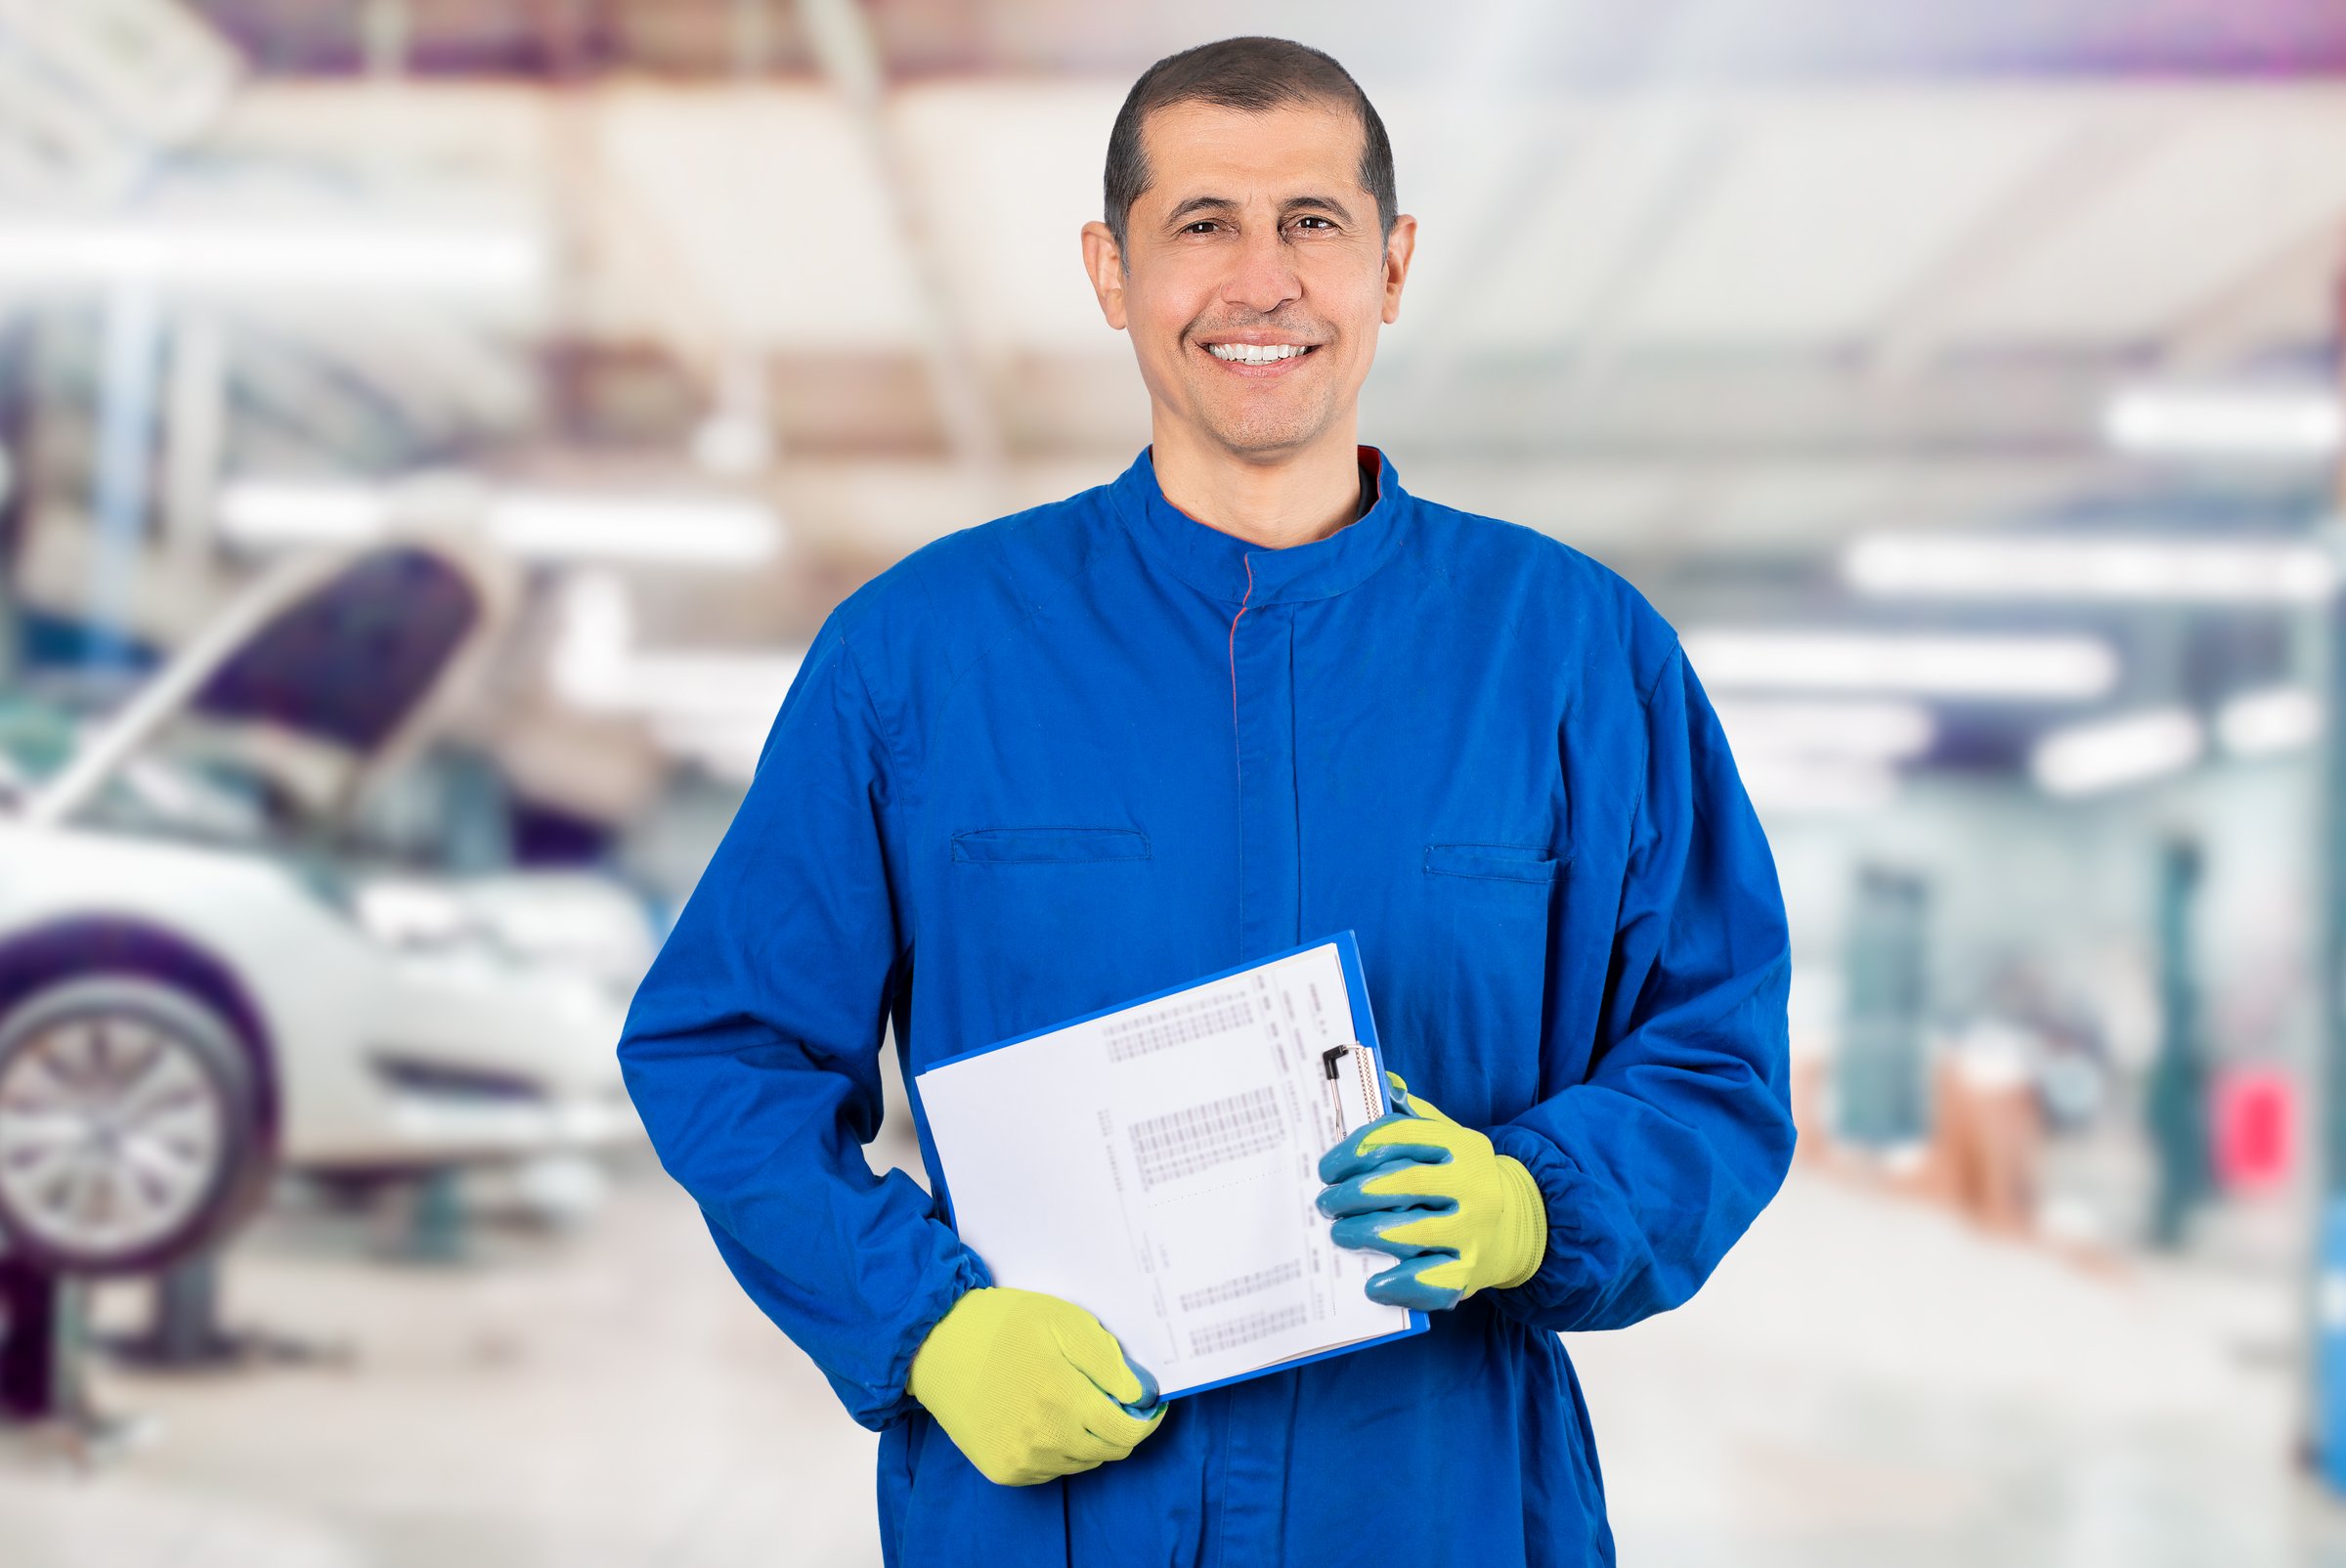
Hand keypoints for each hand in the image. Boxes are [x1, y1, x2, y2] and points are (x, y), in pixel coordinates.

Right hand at [906, 1286, 1165, 1485]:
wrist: (937, 1345)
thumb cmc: (1003, 1325)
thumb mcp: (1063, 1321)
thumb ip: (1107, 1360)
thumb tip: (1141, 1393)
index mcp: (1062, 1395)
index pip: (1127, 1430)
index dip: (1146, 1419)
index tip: (1148, 1404)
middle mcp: (1044, 1435)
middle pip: (1108, 1450)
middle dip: (1119, 1426)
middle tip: (1110, 1398)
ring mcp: (1022, 1458)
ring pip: (1082, 1462)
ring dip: (1089, 1438)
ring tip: (1071, 1402)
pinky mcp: (1003, 1470)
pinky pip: (1051, 1470)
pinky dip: (1059, 1450)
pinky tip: (1045, 1419)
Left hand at [1316, 1074, 1548, 1309]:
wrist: (1521, 1224)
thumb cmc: (1463, 1179)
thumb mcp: (1449, 1139)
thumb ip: (1415, 1115)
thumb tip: (1384, 1081)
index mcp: (1462, 1146)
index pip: (1401, 1137)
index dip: (1356, 1150)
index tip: (1327, 1169)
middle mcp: (1473, 1185)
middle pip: (1405, 1183)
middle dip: (1356, 1193)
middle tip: (1326, 1203)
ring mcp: (1475, 1230)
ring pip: (1415, 1231)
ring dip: (1368, 1233)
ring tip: (1340, 1233)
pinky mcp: (1472, 1270)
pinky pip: (1433, 1280)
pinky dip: (1400, 1283)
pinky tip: (1372, 1284)